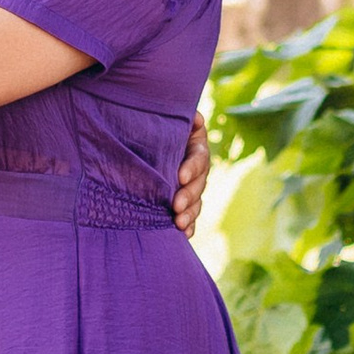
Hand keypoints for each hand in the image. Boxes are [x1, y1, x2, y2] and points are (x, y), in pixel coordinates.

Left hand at [173, 111, 210, 236]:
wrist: (154, 143)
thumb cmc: (161, 128)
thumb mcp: (171, 120)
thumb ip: (183, 119)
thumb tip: (195, 118)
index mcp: (197, 149)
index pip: (198, 159)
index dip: (191, 168)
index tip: (180, 177)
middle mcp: (199, 171)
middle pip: (199, 185)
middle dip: (189, 196)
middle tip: (176, 206)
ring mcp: (194, 188)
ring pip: (197, 203)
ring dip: (189, 214)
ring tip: (179, 223)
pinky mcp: (187, 203)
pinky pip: (192, 216)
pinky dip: (189, 226)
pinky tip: (184, 234)